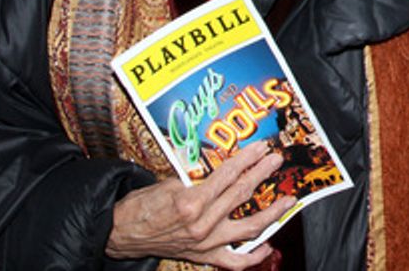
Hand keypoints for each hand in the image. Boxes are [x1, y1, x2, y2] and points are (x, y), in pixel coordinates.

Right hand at [106, 141, 296, 268]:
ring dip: (271, 213)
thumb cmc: (142, 206)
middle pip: (241, 194)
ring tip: (286, 200)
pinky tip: (268, 246)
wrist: (122, 233)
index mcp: (192, 201)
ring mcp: (206, 243)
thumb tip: (221, 168)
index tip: (261, 148)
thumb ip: (197, 177)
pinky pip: (235, 261)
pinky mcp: (204, 256)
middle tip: (275, 161)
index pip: (228, 174)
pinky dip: (254, 257)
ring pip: (248, 228)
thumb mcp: (169, 182)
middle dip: (262, 174)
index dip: (247, 159)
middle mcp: (202, 223)